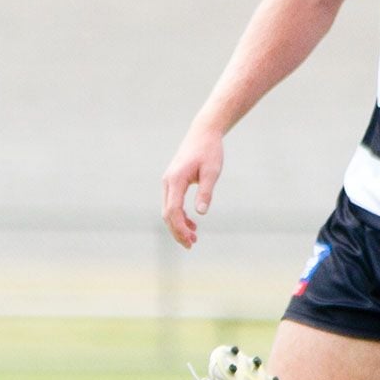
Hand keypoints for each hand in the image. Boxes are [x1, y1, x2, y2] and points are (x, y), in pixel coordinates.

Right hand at [159, 127, 225, 247]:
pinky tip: (192, 224)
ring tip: (193, 238)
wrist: (203, 133)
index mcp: (176, 179)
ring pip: (168, 211)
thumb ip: (206, 192)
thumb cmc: (209, 151)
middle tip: (192, 245)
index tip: (190, 239)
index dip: (180, 227)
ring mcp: (168, 183)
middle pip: (167, 214)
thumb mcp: (212, 171)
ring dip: (178, 226)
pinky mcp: (172, 183)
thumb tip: (201, 213)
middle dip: (177, 231)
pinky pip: (172, 204)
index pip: (173, 210)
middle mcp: (168, 182)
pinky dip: (179, 217)